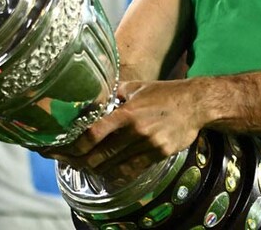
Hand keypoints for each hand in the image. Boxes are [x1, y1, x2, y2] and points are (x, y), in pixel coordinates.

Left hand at [38, 79, 205, 181]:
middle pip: (100, 155)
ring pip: (115, 165)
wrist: (196, 104)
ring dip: (97, 169)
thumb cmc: (165, 93)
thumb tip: (98, 98)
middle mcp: (136, 131)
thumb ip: (116, 94)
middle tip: (69, 161)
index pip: (94, 134)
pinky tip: (109, 172)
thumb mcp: (138, 88)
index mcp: (127, 112)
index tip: (64, 148)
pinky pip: (132, 170)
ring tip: (86, 167)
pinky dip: (117, 173)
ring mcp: (148, 145)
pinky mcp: (159, 155)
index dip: (76, 145)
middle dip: (81, 160)